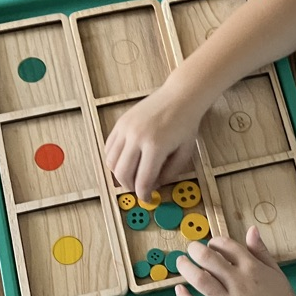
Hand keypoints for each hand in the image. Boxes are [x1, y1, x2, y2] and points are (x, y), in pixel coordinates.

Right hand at [104, 79, 200, 200]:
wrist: (180, 96)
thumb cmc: (186, 123)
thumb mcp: (185, 152)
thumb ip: (170, 172)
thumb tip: (154, 186)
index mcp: (155, 146)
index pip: (142, 180)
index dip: (144, 194)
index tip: (147, 198)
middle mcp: (136, 137)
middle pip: (122, 174)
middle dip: (130, 187)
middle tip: (139, 189)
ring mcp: (125, 129)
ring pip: (111, 162)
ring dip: (120, 174)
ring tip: (133, 176)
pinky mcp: (120, 123)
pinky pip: (109, 147)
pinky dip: (114, 159)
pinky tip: (126, 161)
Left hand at [175, 227, 295, 295]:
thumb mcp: (274, 269)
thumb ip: (260, 250)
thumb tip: (251, 229)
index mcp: (252, 267)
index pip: (227, 245)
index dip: (215, 241)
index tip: (211, 244)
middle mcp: (239, 281)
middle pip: (209, 258)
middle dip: (195, 249)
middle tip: (191, 249)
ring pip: (201, 280)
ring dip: (186, 268)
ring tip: (181, 262)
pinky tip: (179, 290)